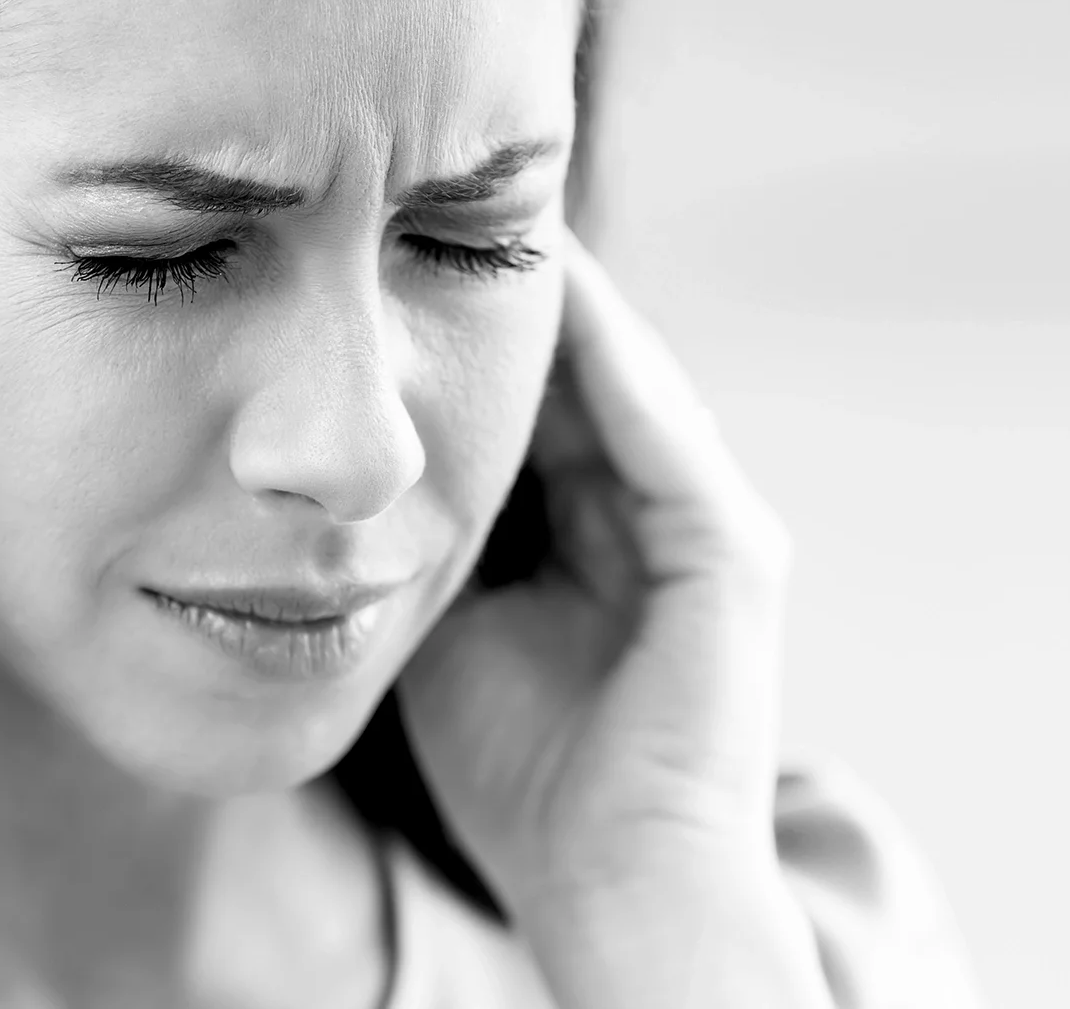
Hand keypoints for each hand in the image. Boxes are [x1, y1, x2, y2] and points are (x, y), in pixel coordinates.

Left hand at [398, 228, 794, 912]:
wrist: (604, 879)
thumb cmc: (517, 772)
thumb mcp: (444, 620)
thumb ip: (418, 536)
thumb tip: (336, 465)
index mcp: (593, 529)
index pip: (531, 397)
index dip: (464, 323)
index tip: (391, 248)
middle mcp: (657, 509)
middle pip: (577, 370)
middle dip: (507, 287)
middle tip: (434, 191)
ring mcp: (706, 524)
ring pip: (624, 380)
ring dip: (563, 299)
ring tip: (496, 208)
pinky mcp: (734, 551)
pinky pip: (664, 432)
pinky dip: (612, 362)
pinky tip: (557, 290)